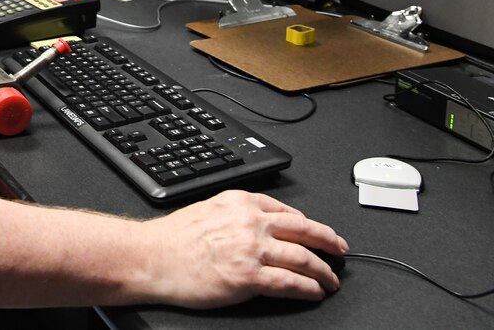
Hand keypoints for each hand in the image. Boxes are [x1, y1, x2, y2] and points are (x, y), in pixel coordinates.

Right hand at [139, 190, 347, 307]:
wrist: (153, 257)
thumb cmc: (173, 237)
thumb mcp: (208, 207)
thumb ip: (236, 212)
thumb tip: (261, 223)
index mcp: (241, 202)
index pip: (287, 211)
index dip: (309, 224)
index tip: (318, 231)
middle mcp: (251, 222)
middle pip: (304, 231)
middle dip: (328, 242)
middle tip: (341, 251)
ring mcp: (252, 250)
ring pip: (303, 258)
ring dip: (324, 270)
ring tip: (332, 279)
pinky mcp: (250, 277)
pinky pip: (290, 283)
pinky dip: (309, 288)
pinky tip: (316, 292)